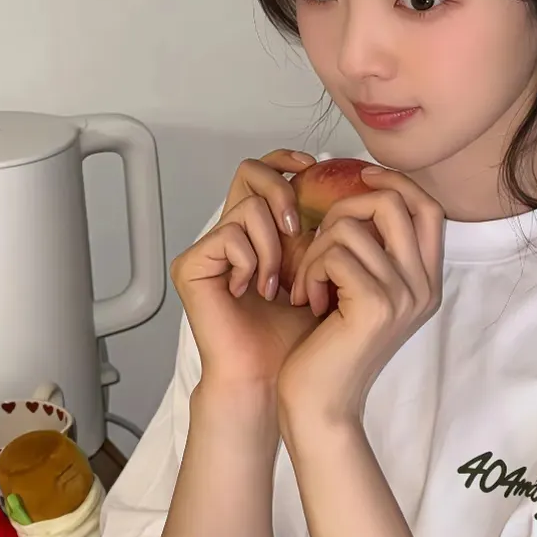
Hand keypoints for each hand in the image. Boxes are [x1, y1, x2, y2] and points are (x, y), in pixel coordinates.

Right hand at [170, 150, 318, 393]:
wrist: (273, 375)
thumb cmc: (296, 334)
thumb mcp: (320, 269)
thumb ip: (322, 230)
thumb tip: (345, 186)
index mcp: (260, 231)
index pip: (264, 172)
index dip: (285, 161)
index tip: (314, 167)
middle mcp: (231, 233)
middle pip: (249, 172)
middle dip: (282, 192)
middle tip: (299, 229)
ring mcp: (208, 249)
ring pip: (247, 207)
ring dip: (274, 246)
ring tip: (279, 284)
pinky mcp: (191, 265)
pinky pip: (229, 235)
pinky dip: (252, 261)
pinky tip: (252, 292)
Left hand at [276, 167, 444, 432]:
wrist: (321, 404)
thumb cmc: (330, 347)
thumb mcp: (359, 292)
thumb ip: (372, 251)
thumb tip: (360, 191)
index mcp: (425, 282)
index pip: (427, 207)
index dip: (395, 182)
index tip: (359, 177)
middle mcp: (424, 287)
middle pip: (394, 203)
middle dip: (345, 208)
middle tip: (320, 239)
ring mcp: (404, 296)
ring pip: (353, 227)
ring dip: (317, 248)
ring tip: (308, 283)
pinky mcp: (375, 305)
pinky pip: (335, 253)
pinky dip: (311, 270)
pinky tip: (306, 300)